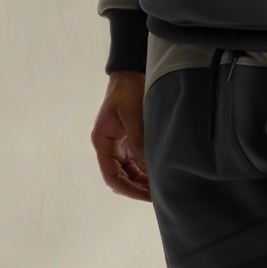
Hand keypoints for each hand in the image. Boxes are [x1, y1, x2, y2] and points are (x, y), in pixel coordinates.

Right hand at [91, 72, 151, 201]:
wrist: (131, 71)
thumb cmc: (129, 90)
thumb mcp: (133, 114)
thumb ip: (138, 141)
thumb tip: (147, 168)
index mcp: (103, 142)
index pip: (112, 175)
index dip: (128, 189)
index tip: (146, 196)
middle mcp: (109, 147)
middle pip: (121, 177)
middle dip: (138, 189)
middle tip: (160, 196)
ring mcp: (120, 145)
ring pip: (130, 172)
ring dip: (144, 181)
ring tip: (163, 188)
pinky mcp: (131, 140)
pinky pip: (137, 162)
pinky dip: (148, 170)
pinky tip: (161, 175)